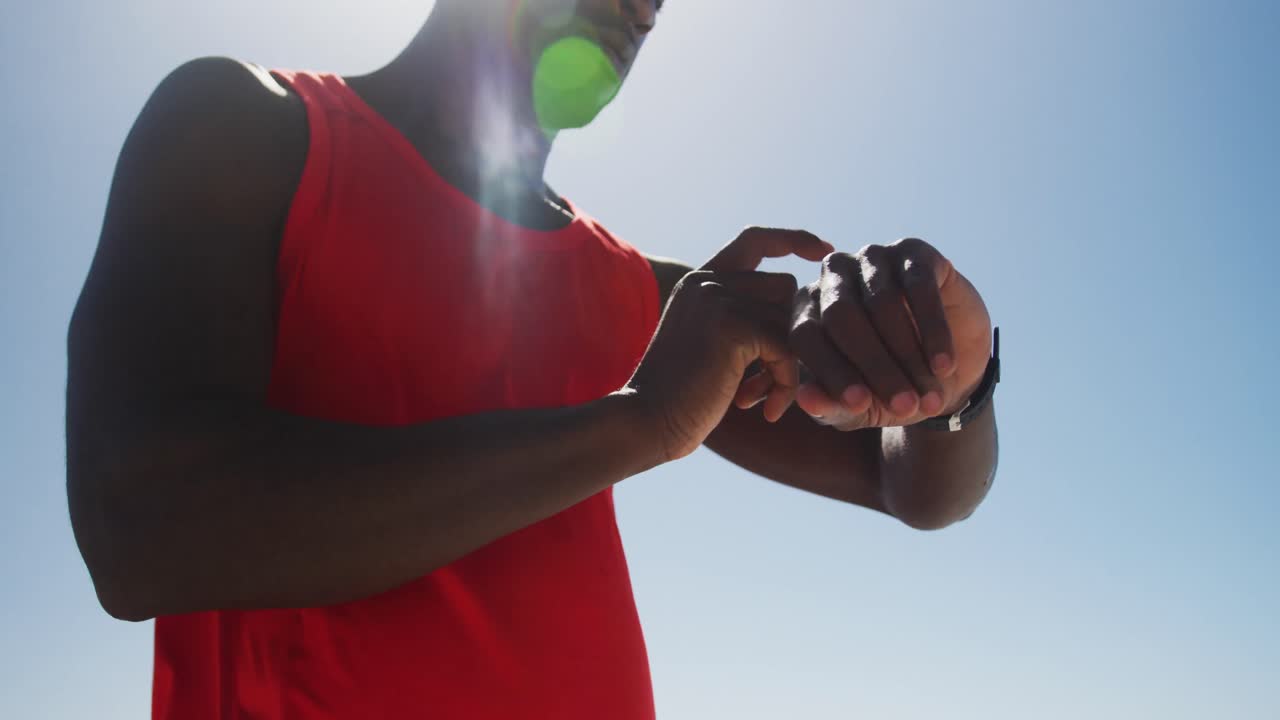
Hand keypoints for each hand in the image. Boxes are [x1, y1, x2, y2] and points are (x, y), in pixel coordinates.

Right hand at [624, 228, 830, 461]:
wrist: (647, 422)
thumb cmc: (682, 398)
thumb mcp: (710, 346)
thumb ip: (742, 318)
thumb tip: (800, 306)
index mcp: (700, 281)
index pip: (755, 240)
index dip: (792, 239)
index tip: (824, 250)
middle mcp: (707, 281)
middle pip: (784, 286)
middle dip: (790, 333)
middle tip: (775, 382)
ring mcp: (718, 299)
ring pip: (789, 320)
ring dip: (788, 367)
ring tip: (767, 400)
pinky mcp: (732, 326)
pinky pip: (787, 348)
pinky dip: (786, 383)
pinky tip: (768, 411)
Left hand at [776, 238, 991, 430]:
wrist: (946, 365)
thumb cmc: (888, 385)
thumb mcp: (859, 405)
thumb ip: (830, 404)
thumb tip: (806, 400)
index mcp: (807, 308)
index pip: (806, 335)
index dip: (832, 372)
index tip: (860, 406)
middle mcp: (833, 276)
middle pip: (842, 316)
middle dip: (875, 367)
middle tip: (904, 406)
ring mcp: (872, 258)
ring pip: (882, 303)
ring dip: (909, 356)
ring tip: (929, 397)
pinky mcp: (912, 252)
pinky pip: (919, 287)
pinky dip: (933, 332)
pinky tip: (943, 365)